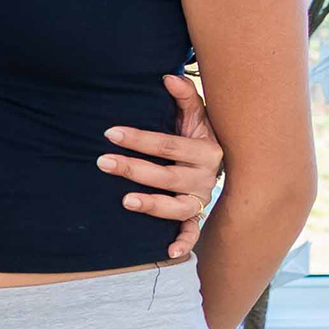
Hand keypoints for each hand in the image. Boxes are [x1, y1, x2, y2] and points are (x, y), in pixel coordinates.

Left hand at [103, 73, 223, 259]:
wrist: (226, 162)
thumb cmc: (198, 136)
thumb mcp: (196, 116)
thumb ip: (185, 97)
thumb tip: (168, 76)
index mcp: (206, 150)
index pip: (168, 145)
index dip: (139, 139)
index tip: (110, 133)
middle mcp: (205, 177)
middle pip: (168, 175)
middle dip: (134, 169)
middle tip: (102, 161)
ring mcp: (200, 199)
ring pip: (178, 206)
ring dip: (153, 204)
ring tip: (125, 201)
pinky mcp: (196, 217)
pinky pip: (193, 233)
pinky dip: (184, 242)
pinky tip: (169, 251)